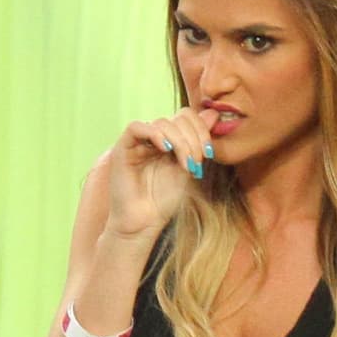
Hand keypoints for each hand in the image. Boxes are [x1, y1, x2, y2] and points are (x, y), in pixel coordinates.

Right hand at [104, 108, 217, 240]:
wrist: (144, 222)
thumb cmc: (165, 201)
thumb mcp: (189, 170)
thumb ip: (199, 144)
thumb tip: (213, 114)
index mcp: (171, 140)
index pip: (186, 117)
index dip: (201, 129)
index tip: (209, 153)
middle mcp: (154, 137)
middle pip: (177, 118)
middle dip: (193, 139)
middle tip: (198, 161)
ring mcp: (139, 141)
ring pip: (161, 123)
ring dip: (179, 141)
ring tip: (185, 164)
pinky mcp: (123, 147)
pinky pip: (136, 128)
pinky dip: (153, 134)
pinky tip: (165, 149)